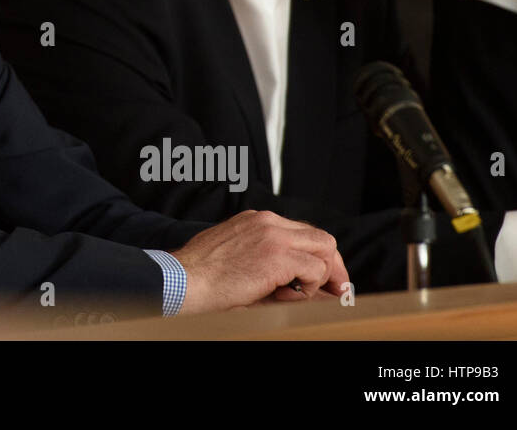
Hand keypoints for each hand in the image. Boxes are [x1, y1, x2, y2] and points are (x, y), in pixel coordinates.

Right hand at [171, 210, 348, 313]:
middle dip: (332, 266)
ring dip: (320, 276)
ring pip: (325, 249)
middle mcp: (267, 221)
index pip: (302, 232)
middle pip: (321, 237)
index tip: (322, 279)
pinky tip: (284, 295)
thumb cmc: (201, 275)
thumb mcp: (235, 257)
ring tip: (298, 293)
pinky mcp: (277, 255)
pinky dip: (308, 287)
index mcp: (255, 220)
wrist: (183, 280)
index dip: (317, 257)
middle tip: (332, 290)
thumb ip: (265, 260)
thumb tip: (299, 282)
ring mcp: (273, 235)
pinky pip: (315, 269)